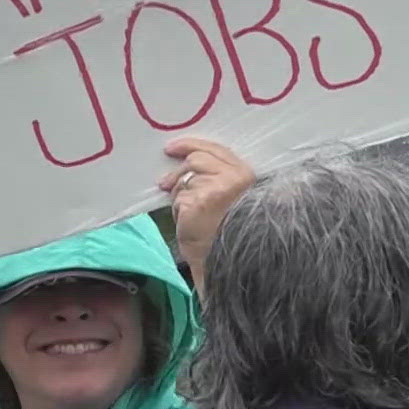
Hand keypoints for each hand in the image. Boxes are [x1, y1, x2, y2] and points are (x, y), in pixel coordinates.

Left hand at [158, 138, 254, 288]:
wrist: (230, 262)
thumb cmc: (231, 233)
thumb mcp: (233, 199)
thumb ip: (219, 178)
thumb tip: (187, 162)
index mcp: (245, 174)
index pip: (215, 149)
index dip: (191, 145)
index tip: (173, 148)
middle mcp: (232, 178)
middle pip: (195, 160)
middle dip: (178, 172)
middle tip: (164, 183)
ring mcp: (213, 189)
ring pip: (184, 180)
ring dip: (180, 196)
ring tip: (190, 215)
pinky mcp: (196, 202)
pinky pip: (178, 199)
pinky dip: (178, 211)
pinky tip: (188, 224)